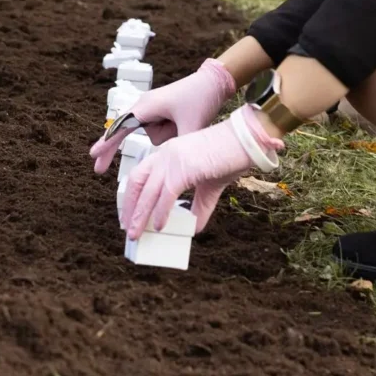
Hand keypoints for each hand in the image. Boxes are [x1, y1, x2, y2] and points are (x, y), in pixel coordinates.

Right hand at [90, 58, 235, 174]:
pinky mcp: (158, 115)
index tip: (93, 155)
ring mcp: (150, 111)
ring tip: (186, 122)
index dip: (107, 143)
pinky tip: (183, 123)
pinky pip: (159, 133)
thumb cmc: (201, 97)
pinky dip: (169, 134)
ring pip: (152, 137)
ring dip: (168, 136)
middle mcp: (144, 107)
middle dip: (113, 149)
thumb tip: (170, 169)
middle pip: (124, 133)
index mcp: (147, 106)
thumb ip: (179, 149)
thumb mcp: (192, 126)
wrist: (214, 81)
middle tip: (98, 170)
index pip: (121, 127)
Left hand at [121, 110, 283, 238]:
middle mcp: (166, 154)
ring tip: (136, 234)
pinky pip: (166, 195)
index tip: (130, 213)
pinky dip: (161, 212)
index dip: (132, 195)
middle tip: (128, 228)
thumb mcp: (210, 185)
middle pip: (137, 183)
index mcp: (168, 153)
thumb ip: (200, 206)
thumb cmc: (231, 156)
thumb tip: (195, 226)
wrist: (247, 141)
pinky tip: (159, 226)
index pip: (141, 174)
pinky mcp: (184, 168)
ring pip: (148, 192)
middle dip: (130, 208)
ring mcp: (173, 160)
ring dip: (140, 216)